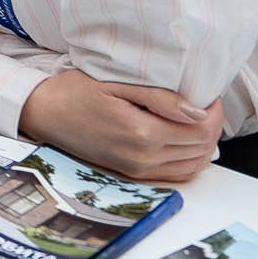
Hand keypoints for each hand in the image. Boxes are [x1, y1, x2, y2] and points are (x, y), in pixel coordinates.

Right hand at [18, 69, 223, 182]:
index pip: (200, 129)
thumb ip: (159, 98)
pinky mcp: (133, 174)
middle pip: (201, 147)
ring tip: (197, 120)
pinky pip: (177, 174)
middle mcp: (143, 157)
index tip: (208, 94)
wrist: (44, 114)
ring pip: (194, 164)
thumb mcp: (116, 84)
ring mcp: (138, 169)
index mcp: (141, 132)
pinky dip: (190, 159)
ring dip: (204, 143)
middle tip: (205, 103)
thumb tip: (197, 110)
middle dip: (212, 125)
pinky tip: (185, 141)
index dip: (213, 111)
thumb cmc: (74, 92)